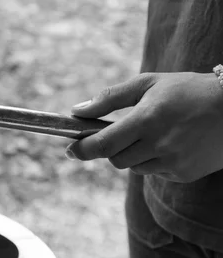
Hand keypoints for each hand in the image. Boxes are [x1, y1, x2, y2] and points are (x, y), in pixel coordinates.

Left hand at [67, 72, 222, 182]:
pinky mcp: (184, 174)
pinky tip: (168, 142)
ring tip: (150, 132)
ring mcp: (173, 162)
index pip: (103, 144)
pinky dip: (152, 160)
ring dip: (132, 154)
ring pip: (134, 167)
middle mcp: (159, 144)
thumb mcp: (147, 83)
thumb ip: (110, 98)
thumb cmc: (187, 90)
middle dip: (109, 148)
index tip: (70, 150)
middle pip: (115, 159)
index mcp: (147, 119)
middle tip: (116, 132)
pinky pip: (154, 171)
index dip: (82, 149)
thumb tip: (77, 111)